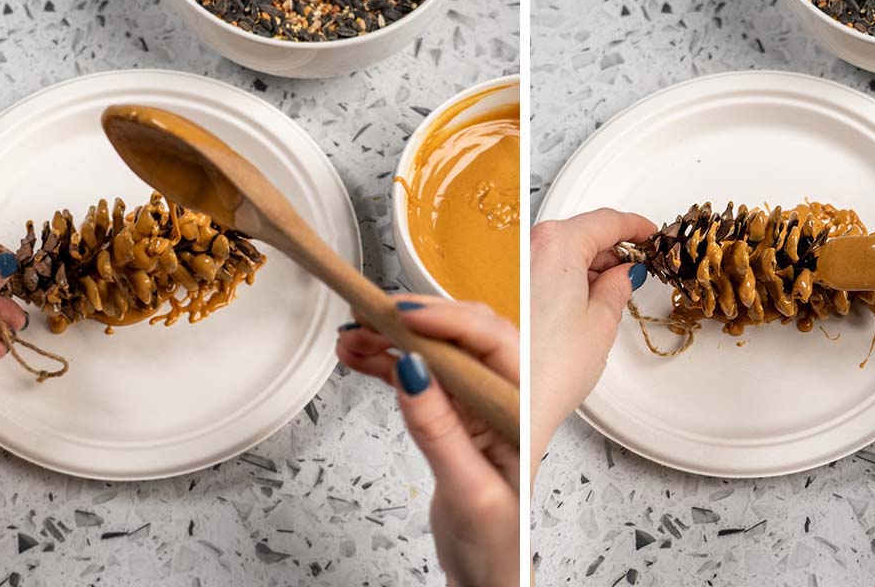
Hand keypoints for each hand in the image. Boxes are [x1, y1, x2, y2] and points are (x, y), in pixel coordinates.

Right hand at [336, 295, 518, 586]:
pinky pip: (418, 377)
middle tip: (368, 315)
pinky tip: (359, 356)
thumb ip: (440, 431)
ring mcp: (475, 405)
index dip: (448, 320)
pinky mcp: (450, 415)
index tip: (404, 315)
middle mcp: (503, 399)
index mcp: (523, 410)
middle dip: (413, 321)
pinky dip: (386, 364)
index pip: (495, 344)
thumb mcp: (468, 490)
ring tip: (351, 336)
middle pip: (462, 338)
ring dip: (391, 339)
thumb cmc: (495, 542)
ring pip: (434, 353)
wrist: (487, 574)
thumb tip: (413, 372)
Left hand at [528, 209, 655, 478]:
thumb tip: (623, 275)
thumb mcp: (601, 323)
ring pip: (560, 250)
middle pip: (581, 231)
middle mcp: (529, 247)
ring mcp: (513, 267)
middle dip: (611, 247)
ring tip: (611, 289)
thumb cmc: (550, 369)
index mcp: (558, 245)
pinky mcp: (505, 288)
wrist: (513, 405)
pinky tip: (581, 299)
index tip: (649, 232)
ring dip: (587, 263)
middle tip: (636, 264)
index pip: (606, 220)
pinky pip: (542, 268)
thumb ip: (617, 288)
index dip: (635, 226)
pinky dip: (565, 276)